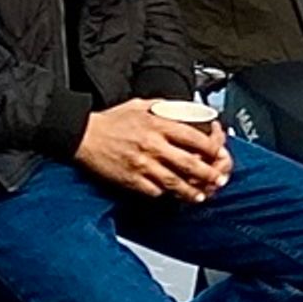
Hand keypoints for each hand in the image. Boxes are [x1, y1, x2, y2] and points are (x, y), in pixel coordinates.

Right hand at [76, 103, 234, 201]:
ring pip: (175, 182)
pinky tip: (173, 197)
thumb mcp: (143, 104)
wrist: (83, 135)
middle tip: (219, 179)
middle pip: (190, 163)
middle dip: (209, 174)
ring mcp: (143, 165)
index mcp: (159, 125)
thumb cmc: (112, 120)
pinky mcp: (131, 180)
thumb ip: (168, 108)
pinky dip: (166, 195)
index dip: (212, 148)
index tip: (218, 153)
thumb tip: (189, 111)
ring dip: (192, 191)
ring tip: (201, 195)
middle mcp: (153, 145)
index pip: (195, 138)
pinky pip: (154, 191)